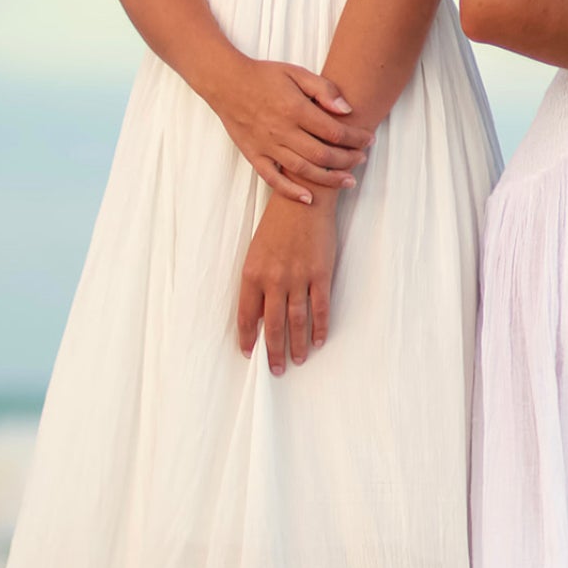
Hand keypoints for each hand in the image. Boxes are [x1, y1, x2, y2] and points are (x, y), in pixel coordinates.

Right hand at [211, 58, 371, 203]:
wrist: (226, 83)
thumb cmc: (264, 76)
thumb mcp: (297, 72)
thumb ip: (323, 89)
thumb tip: (346, 109)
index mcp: (295, 109)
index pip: (333, 131)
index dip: (355, 138)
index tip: (368, 139)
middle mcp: (282, 131)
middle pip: (322, 155)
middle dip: (347, 160)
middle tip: (362, 159)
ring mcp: (267, 146)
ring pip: (303, 170)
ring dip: (329, 178)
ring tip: (348, 181)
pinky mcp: (255, 156)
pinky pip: (273, 179)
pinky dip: (291, 191)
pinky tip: (309, 198)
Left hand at [238, 193, 338, 371]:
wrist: (304, 198)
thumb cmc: (277, 223)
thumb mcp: (257, 251)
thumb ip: (257, 283)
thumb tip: (259, 315)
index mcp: (253, 274)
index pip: (247, 316)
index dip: (248, 338)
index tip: (250, 352)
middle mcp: (274, 280)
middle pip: (273, 326)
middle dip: (274, 352)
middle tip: (276, 370)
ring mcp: (299, 277)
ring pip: (297, 321)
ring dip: (297, 345)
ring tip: (298, 360)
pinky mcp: (320, 273)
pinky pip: (320, 307)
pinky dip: (320, 327)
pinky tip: (319, 340)